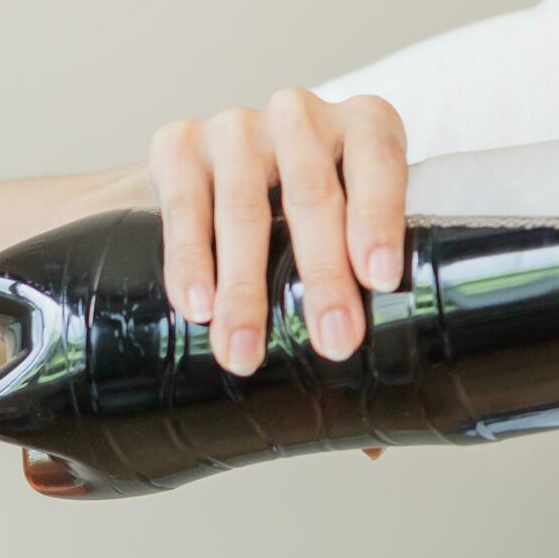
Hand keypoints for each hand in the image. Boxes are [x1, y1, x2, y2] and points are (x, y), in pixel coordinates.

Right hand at [147, 91, 407, 424]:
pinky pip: (183, 204)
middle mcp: (302, 114)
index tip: (381, 279)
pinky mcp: (176, 141)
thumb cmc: (299, 230)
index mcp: (365, 126)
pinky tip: (198, 309)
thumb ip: (361, 318)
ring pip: (243, 206)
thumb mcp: (342, 248)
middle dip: (322, 275)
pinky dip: (190, 262)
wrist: (201, 188)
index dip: (382, 217)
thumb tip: (376, 443)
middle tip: (333, 343)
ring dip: (247, 288)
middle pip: (313, 193)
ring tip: (245, 353)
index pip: (381, 161)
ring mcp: (236, 124)